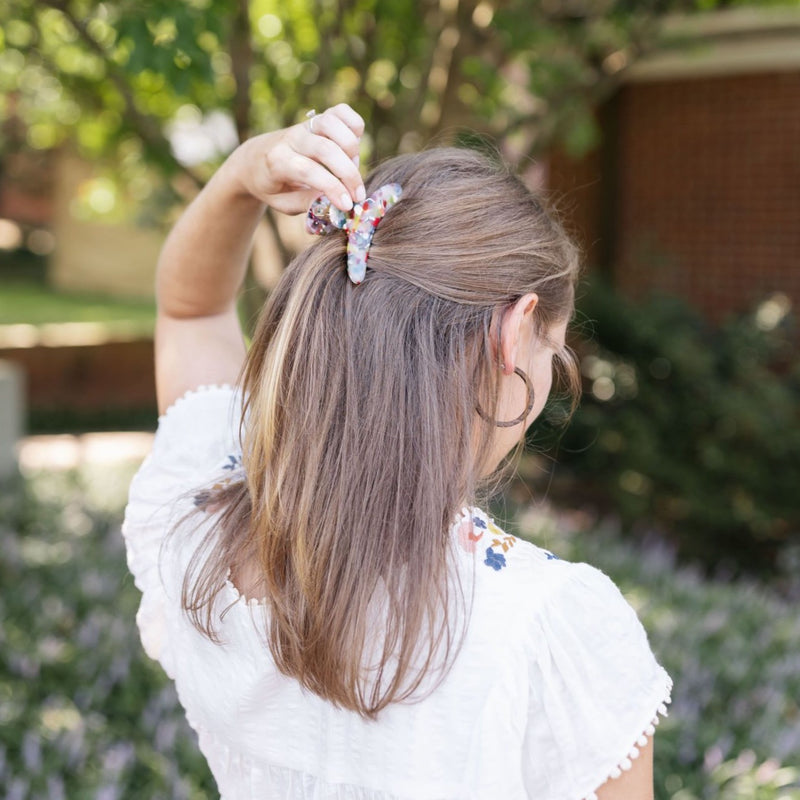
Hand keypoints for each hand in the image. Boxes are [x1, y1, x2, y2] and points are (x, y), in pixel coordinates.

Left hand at [230, 103, 365, 214]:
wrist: (255, 159)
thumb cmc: (272, 185)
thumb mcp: (281, 202)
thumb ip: (306, 203)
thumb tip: (333, 202)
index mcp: (277, 161)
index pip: (308, 170)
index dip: (333, 188)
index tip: (347, 205)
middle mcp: (291, 138)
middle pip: (325, 148)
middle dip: (348, 174)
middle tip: (358, 195)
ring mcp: (305, 125)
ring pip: (332, 123)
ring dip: (352, 147)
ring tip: (353, 167)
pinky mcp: (318, 118)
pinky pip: (341, 111)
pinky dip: (354, 126)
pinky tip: (353, 147)